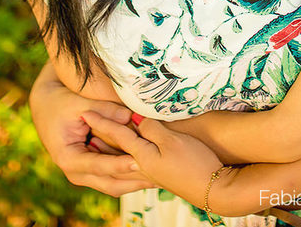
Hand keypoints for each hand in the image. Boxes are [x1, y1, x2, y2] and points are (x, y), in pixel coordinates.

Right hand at [28, 69, 153, 195]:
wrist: (46, 107)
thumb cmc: (61, 103)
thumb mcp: (79, 103)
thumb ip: (104, 110)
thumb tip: (129, 117)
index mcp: (68, 158)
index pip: (99, 165)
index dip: (120, 164)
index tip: (140, 161)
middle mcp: (75, 172)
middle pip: (110, 183)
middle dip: (135, 181)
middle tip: (160, 177)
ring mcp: (84, 174)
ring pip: (115, 185)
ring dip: (137, 182)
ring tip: (162, 178)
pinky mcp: (93, 171)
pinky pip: (114, 178)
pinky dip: (131, 176)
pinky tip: (152, 172)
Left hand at [83, 111, 222, 208]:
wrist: (216, 189)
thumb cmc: (196, 162)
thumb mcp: (173, 141)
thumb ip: (152, 129)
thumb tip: (136, 119)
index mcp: (142, 157)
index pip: (118, 135)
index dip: (103, 121)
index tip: (86, 112)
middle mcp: (143, 167)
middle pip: (115, 151)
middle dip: (99, 139)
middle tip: (84, 127)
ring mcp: (152, 174)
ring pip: (122, 162)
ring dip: (108, 152)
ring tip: (96, 143)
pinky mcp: (162, 176)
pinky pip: (133, 168)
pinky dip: (123, 161)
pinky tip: (127, 159)